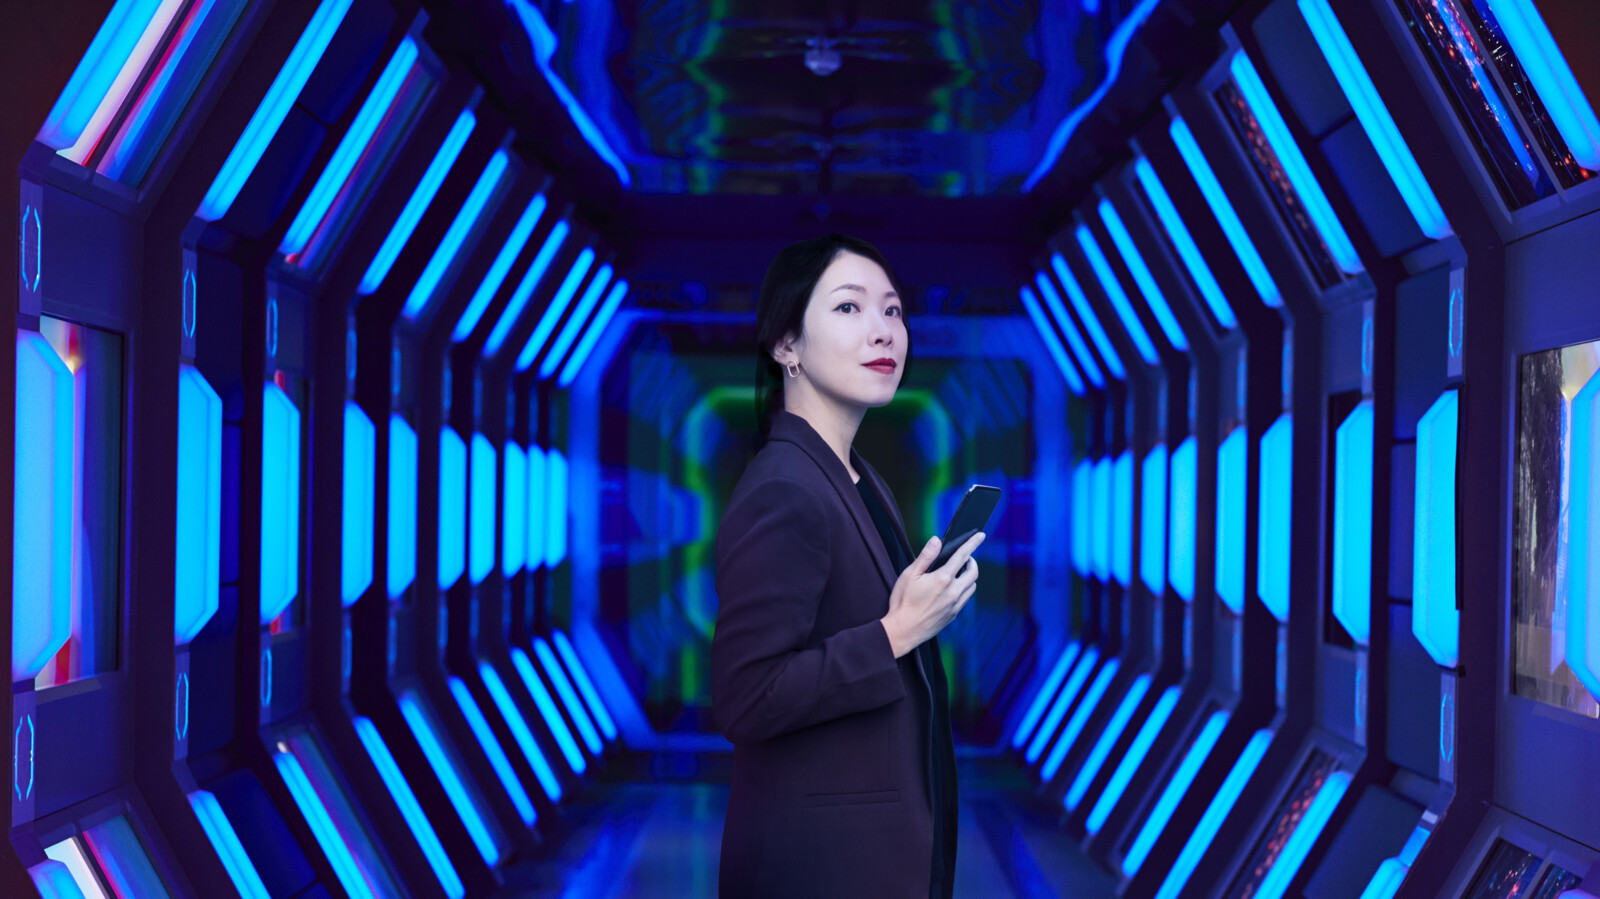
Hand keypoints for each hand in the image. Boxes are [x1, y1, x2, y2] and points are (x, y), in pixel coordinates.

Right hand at [881, 532, 983, 657]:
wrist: (903, 631)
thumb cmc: (903, 602)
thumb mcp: (910, 575)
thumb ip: (926, 556)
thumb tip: (937, 540)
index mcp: (943, 579)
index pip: (962, 556)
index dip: (973, 543)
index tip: (981, 535)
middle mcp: (953, 592)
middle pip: (973, 572)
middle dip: (971, 561)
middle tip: (964, 557)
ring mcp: (955, 605)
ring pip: (971, 586)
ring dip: (969, 576)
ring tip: (958, 572)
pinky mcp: (953, 615)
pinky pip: (965, 598)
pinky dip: (964, 589)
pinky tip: (952, 588)